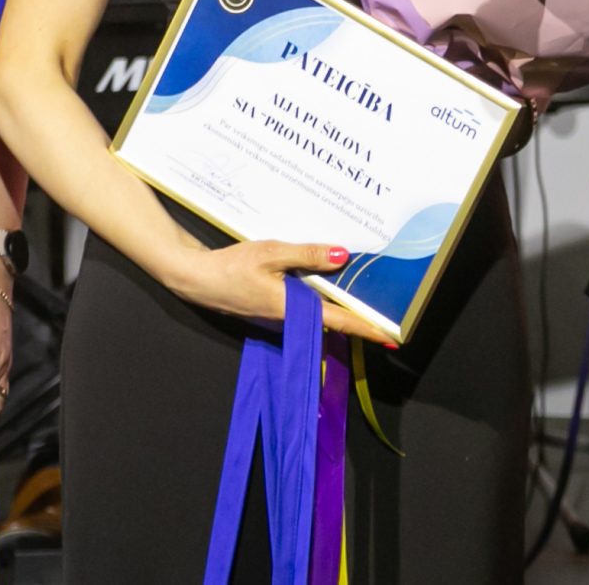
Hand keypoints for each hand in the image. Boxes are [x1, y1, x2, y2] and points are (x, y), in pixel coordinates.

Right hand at [163, 240, 398, 347]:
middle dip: (358, 317)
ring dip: (338, 308)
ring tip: (362, 296)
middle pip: (332, 321)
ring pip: (317, 315)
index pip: (339, 320)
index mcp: (294, 308)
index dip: (367, 327)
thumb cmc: (231, 267)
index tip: (392, 336)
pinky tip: (322, 283)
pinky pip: (302, 309)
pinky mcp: (271, 311)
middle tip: (386, 312)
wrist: (196, 278)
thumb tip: (342, 256)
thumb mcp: (271, 252)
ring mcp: (280, 318)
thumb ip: (307, 255)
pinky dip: (317, 300)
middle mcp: (291, 319)